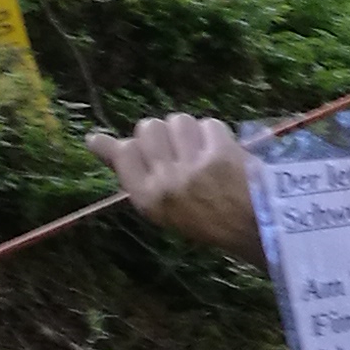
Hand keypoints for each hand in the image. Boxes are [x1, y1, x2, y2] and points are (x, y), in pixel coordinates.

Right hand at [83, 113, 265, 265]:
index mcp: (148, 199)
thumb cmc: (204, 218)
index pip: (123, 151)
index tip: (137, 147)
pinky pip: (208, 124)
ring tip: (202, 151)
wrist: (255, 229)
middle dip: (164, 133)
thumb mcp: (161, 206)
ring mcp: (193, 168)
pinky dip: (215, 134)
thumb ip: (132, 172)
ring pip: (178, 121)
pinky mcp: (221, 155)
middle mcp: (166, 183)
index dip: (131, 144)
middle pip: (149, 128)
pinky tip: (222, 151)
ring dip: (190, 131)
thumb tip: (93, 139)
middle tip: (181, 151)